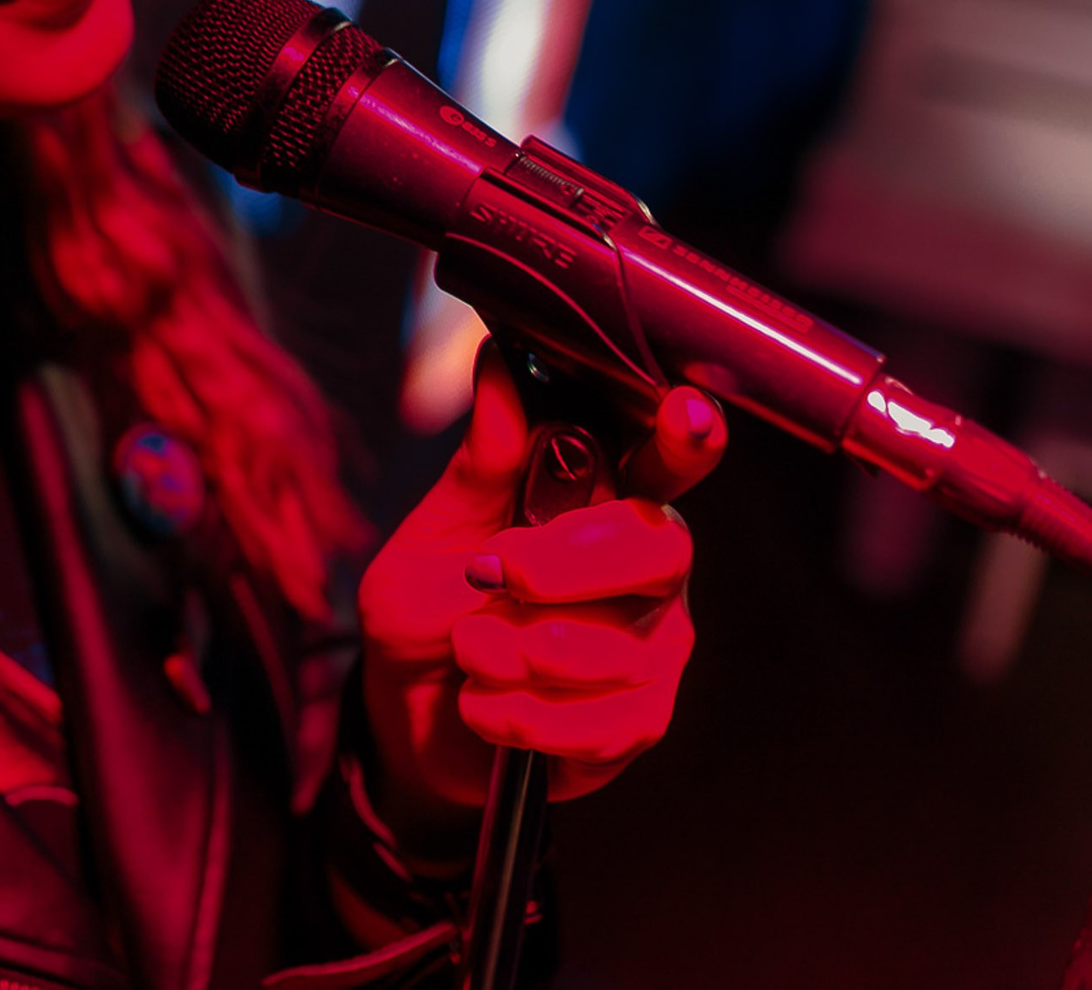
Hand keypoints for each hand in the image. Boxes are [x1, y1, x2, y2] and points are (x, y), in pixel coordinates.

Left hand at [355, 339, 725, 864]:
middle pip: (657, 547)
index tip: (685, 413)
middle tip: (489, 571)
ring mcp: (655, 648)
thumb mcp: (436, 531)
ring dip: (509, 649)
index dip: (686, 439)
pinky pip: (593, 722)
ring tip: (468, 647)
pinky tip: (484, 702)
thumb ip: (482, 465)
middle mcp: (650, 569)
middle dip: (562, 563)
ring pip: (615, 646)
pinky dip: (513, 713)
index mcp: (608, 501)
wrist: (405, 706)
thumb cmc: (430, 603)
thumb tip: (499, 370)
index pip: (670, 460)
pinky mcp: (640, 722)